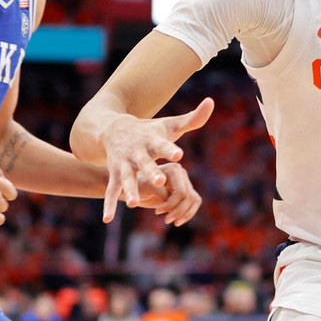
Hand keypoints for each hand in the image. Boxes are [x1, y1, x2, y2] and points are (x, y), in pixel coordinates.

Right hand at [100, 98, 213, 222]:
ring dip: (130, 190)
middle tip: (160, 180)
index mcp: (151, 141)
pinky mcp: (114, 174)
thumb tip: (211, 101)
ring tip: (133, 204)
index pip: (162, 145)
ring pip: (126, 178)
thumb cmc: (149, 130)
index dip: (169, 150)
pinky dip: (109, 204)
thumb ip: (192, 119)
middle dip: (151, 171)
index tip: (179, 155)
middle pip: (144, 163)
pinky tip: (108, 219)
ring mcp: (123, 164)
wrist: (113, 129)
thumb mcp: (169, 125)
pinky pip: (111, 190)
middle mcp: (136, 152)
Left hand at [135, 162, 202, 225]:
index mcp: (173, 169)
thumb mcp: (147, 189)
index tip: (157, 212)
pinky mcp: (187, 191)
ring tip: (174, 223)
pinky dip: (188, 213)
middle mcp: (182, 173)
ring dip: (185, 214)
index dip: (171, 204)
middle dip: (178, 210)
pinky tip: (178, 221)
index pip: (180, 191)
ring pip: (193, 200)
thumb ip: (161, 193)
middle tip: (166, 220)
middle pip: (188, 197)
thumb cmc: (139, 186)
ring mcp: (185, 182)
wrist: (136, 189)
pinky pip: (194, 203)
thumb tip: (171, 203)